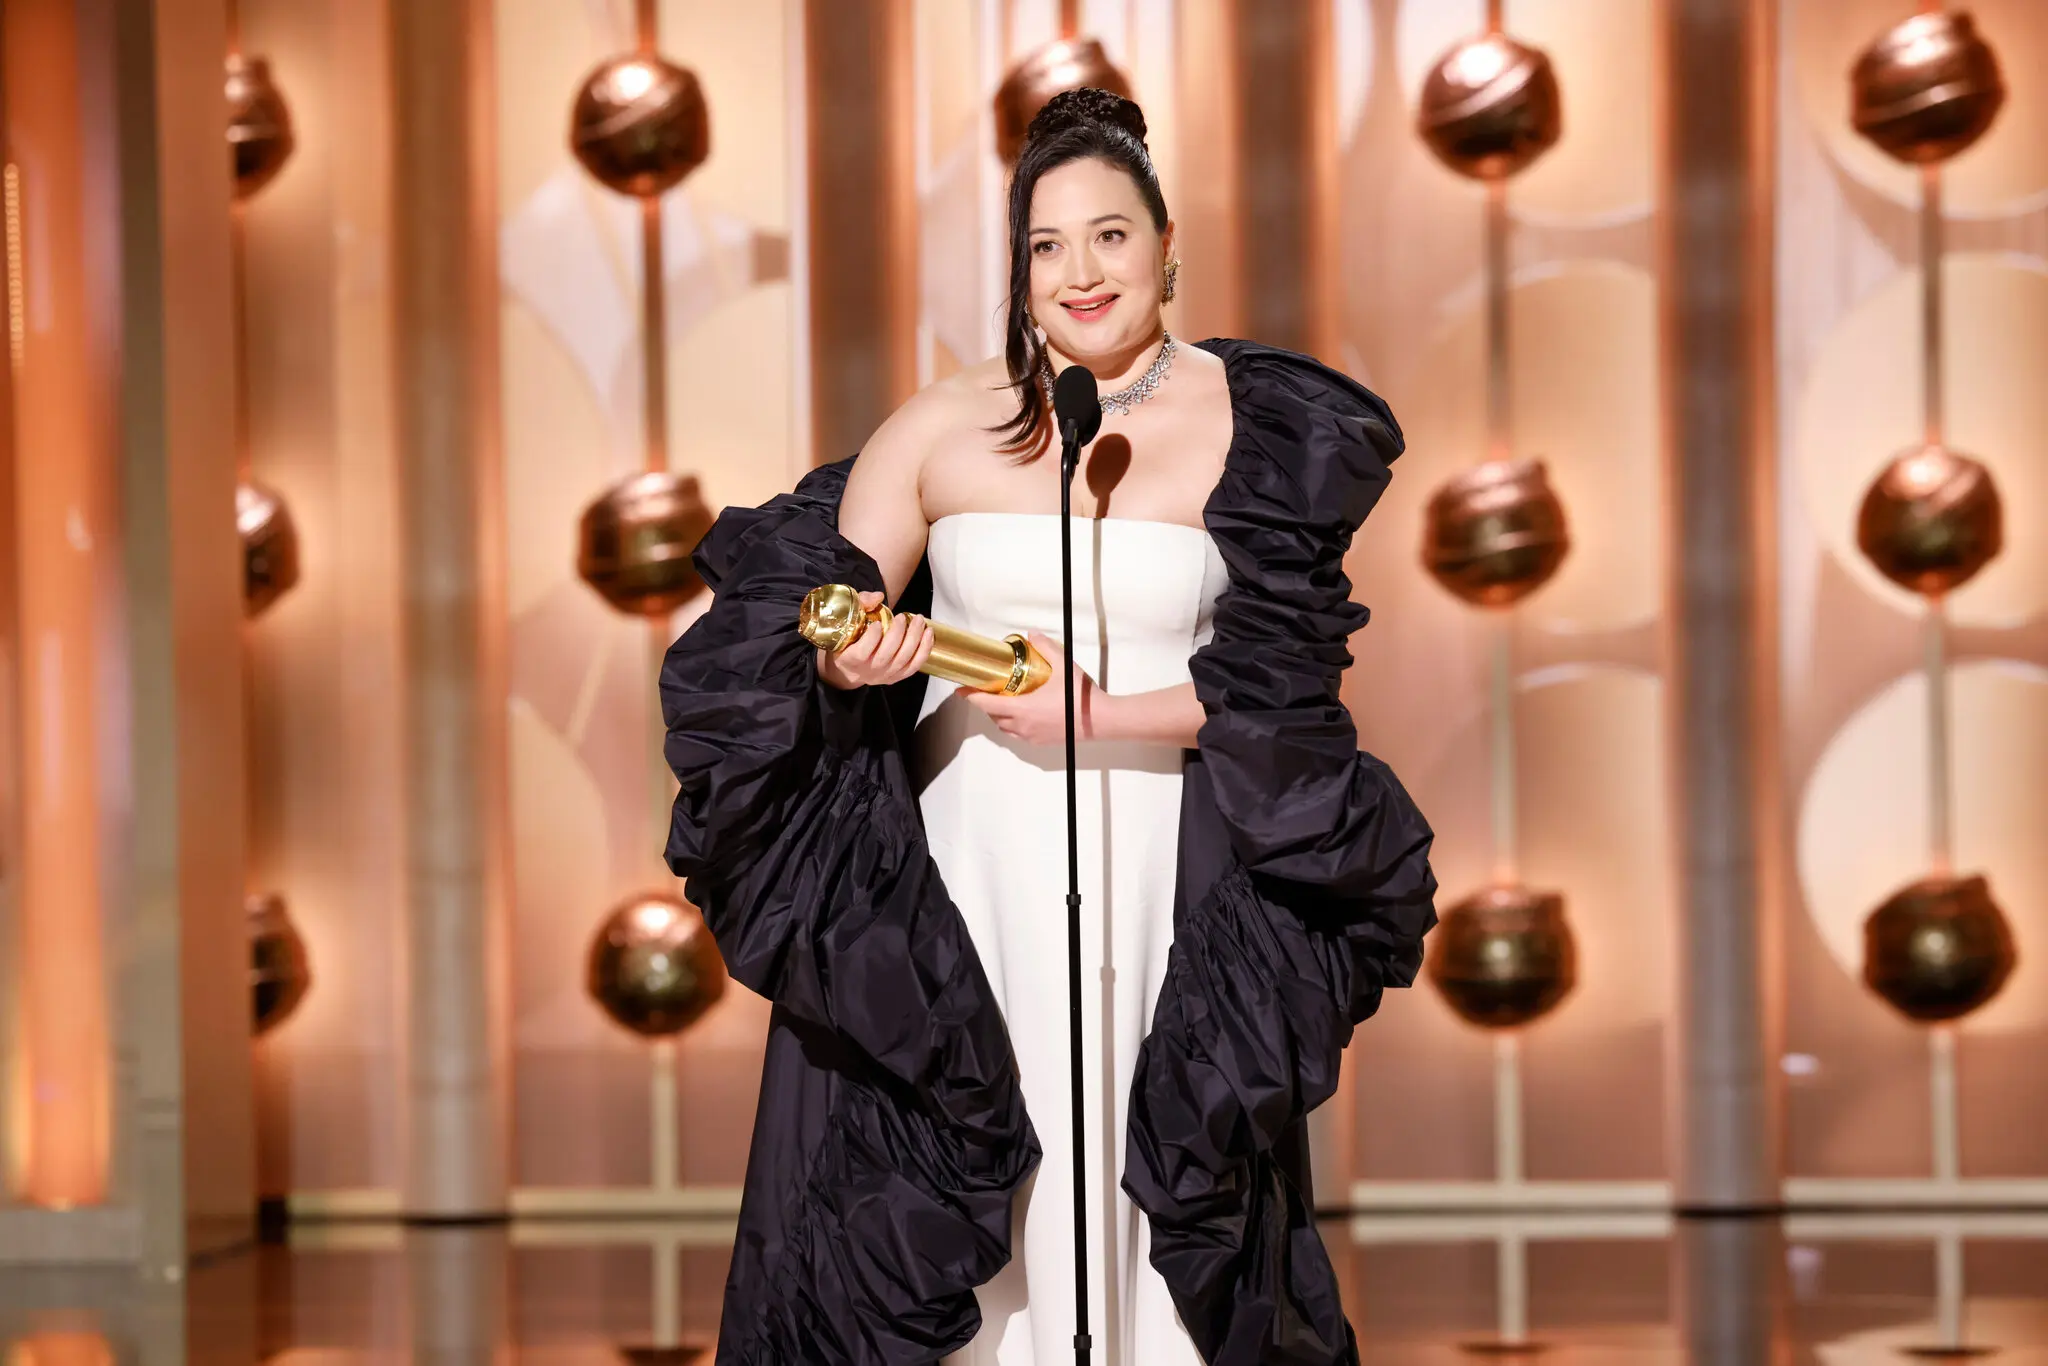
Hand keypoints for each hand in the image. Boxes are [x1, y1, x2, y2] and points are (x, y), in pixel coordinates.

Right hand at [817, 591, 934, 689]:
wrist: (854, 668)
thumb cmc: (850, 641)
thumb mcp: (848, 621)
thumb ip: (861, 604)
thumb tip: (878, 597)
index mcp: (851, 659)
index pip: (861, 652)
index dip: (872, 638)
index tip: (878, 623)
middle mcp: (869, 670)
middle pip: (886, 655)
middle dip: (897, 634)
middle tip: (902, 617)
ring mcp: (886, 675)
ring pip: (903, 659)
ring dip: (914, 639)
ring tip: (919, 621)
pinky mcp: (899, 676)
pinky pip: (915, 665)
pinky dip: (925, 649)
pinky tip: (928, 634)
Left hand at [956, 632, 1102, 745]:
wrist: (1101, 721)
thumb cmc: (1080, 697)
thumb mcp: (1063, 665)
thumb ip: (1045, 647)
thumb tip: (1032, 634)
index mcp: (1022, 709)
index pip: (986, 704)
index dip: (970, 696)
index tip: (960, 688)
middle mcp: (1022, 726)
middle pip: (992, 716)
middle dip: (985, 703)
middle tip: (986, 688)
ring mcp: (1031, 736)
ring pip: (1004, 727)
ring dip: (998, 715)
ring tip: (1002, 699)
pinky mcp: (1040, 742)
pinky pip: (1017, 734)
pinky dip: (1012, 724)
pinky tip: (1021, 712)